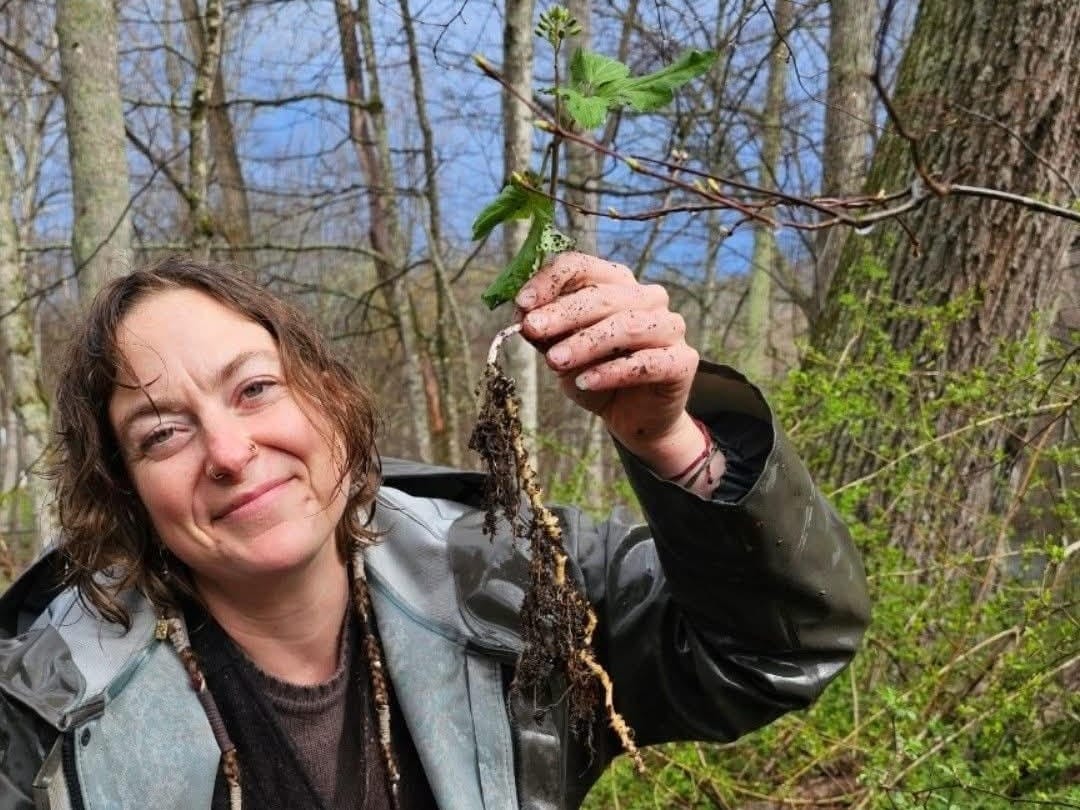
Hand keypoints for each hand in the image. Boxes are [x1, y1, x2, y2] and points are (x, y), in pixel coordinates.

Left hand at [515, 252, 708, 479]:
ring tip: (555, 361)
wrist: (630, 417)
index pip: (580, 266)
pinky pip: (648, 362)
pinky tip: (585, 383)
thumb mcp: (559, 351)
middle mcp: (647, 297)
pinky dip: (612, 371)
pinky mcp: (683, 360)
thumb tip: (521, 313)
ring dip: (586, 342)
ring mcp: (669, 326)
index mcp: (615, 283)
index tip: (522, 305)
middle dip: (562, 312)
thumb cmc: (594, 374)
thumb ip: (544, 331)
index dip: (548, 281)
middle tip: (532, 329)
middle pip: (602, 294)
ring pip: (627, 324)